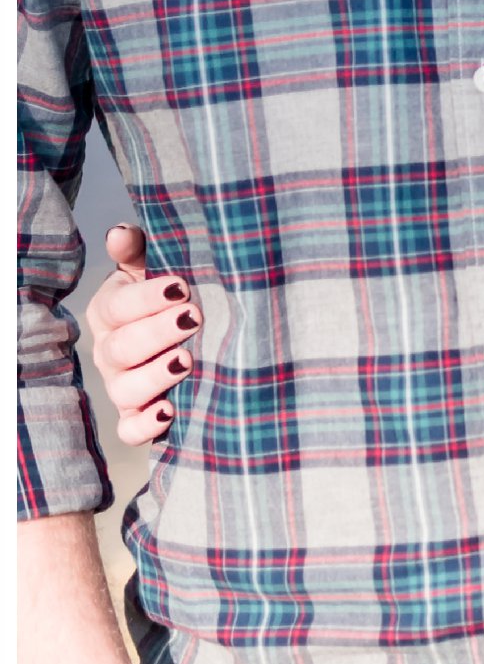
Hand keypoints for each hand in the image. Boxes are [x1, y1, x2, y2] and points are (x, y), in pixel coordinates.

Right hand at [86, 224, 200, 446]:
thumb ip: (138, 250)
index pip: (117, 306)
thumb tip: (120, 233)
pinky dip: (145, 426)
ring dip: (154, 377)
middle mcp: (109, 352)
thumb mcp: (155, 266)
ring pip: (124, 390)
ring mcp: (120, 386)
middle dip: (157, 333)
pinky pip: (130, 429)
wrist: (191, 336)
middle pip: (122, 348)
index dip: (146, 298)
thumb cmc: (172, 295)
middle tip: (194, 318)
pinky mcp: (135, 417)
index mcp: (109, 312)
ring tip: (187, 361)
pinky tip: (169, 412)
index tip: (182, 287)